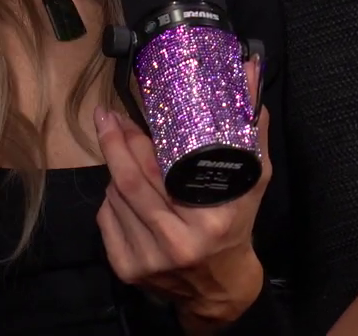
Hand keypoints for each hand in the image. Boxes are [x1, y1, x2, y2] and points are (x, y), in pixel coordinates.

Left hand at [96, 62, 271, 330]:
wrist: (219, 286)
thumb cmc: (237, 225)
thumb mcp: (252, 180)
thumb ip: (252, 129)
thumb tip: (249, 72)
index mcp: (208, 221)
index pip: (156, 174)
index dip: (133, 142)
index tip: (121, 115)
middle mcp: (175, 243)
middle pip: (128, 183)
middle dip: (114, 145)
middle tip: (108, 119)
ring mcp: (147, 261)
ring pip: (114, 199)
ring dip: (115, 172)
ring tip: (123, 152)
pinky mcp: (126, 270)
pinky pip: (105, 221)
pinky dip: (111, 199)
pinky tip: (122, 190)